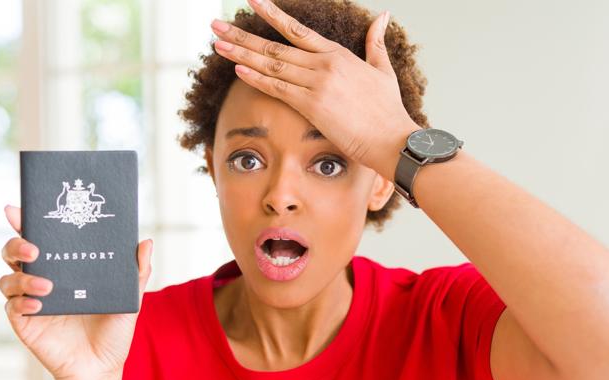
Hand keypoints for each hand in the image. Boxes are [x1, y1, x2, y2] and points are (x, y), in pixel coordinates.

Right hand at [0, 204, 153, 379]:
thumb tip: (146, 242)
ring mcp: (30, 300)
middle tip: (34, 247)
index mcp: (63, 267)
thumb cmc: (113, 332)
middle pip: (13, 252)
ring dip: (22, 277)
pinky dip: (22, 302)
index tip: (18, 210)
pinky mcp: (24, 322)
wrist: (102, 368)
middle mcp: (41, 279)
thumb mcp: (129, 300)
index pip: (38, 237)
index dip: (24, 221)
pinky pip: (12, 306)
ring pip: (7, 278)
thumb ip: (136, 272)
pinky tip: (38, 305)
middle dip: (17, 243)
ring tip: (48, 285)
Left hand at [210, 0, 417, 168]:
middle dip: (242, 35)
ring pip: (271, 64)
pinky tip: (237, 70)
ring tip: (217, 45)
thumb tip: (382, 16)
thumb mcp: (382, 69)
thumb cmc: (388, 110)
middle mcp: (323, 64)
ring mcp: (316, 84)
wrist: (393, 137)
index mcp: (337, 54)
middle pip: (274, 45)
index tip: (251, 1)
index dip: (271, 14)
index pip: (297, 29)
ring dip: (241, 55)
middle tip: (216, 26)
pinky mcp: (312, 106)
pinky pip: (278, 89)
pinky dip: (256, 78)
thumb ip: (376, 42)